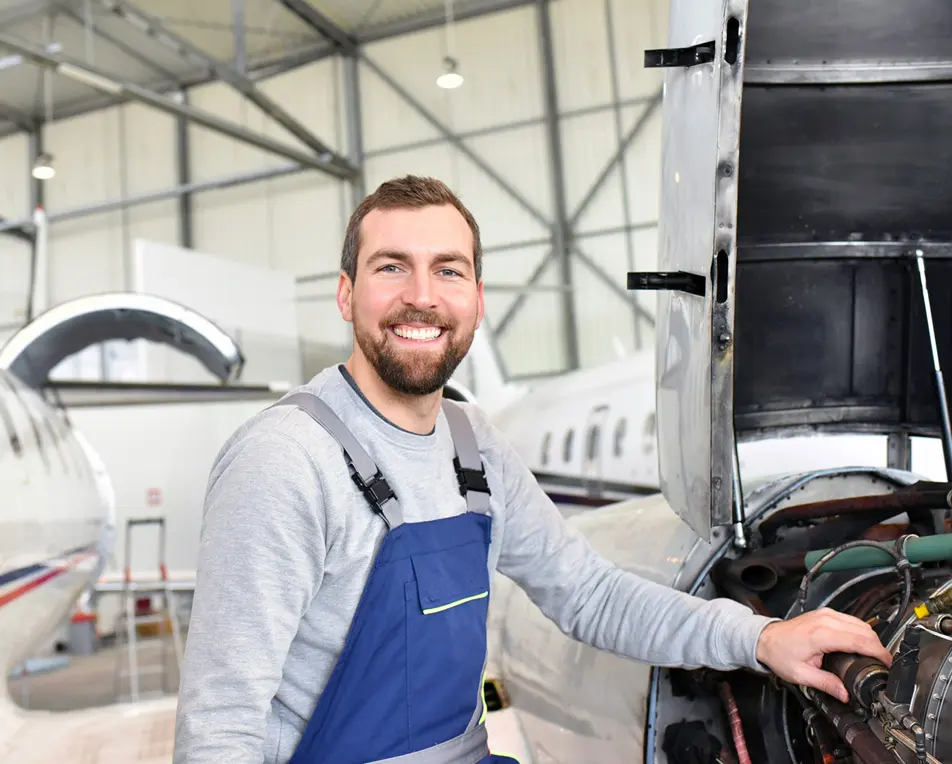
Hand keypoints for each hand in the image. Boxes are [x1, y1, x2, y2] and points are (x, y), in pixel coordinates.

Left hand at [755, 608, 892, 702]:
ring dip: (870, 638)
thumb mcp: (801, 675)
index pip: (859, 640)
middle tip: (881, 664)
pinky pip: (851, 620)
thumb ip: (825, 684)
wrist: (766, 639)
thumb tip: (845, 694)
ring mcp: (826, 614)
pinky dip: (861, 631)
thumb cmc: (779, 653)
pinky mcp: (826, 613)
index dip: (878, 652)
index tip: (887, 663)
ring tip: (873, 656)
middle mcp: (825, 620)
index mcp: (821, 635)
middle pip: (864, 630)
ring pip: (860, 623)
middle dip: (877, 647)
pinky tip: (861, 644)